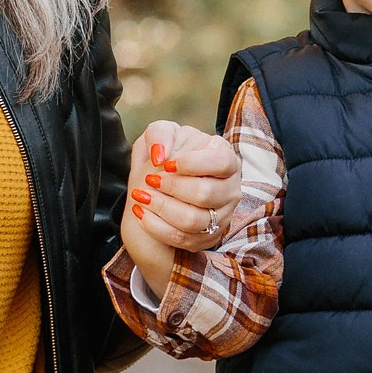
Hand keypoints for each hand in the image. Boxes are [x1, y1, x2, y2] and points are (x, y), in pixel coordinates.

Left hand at [121, 120, 241, 285]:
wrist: (158, 187)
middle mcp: (230, 189)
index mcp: (226, 159)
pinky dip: (155, 226)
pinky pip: (182, 239)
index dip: (194, 164)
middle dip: (172, 187)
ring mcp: (222, 216)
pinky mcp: (208, 237)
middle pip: (205, 193)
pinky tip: (140, 212)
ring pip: (193, 220)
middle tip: (149, 180)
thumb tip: (160, 155)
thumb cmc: (166, 157)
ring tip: (141, 196)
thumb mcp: (160, 135)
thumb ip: (160, 133)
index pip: (221, 162)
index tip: (167, 164)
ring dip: (161, 208)